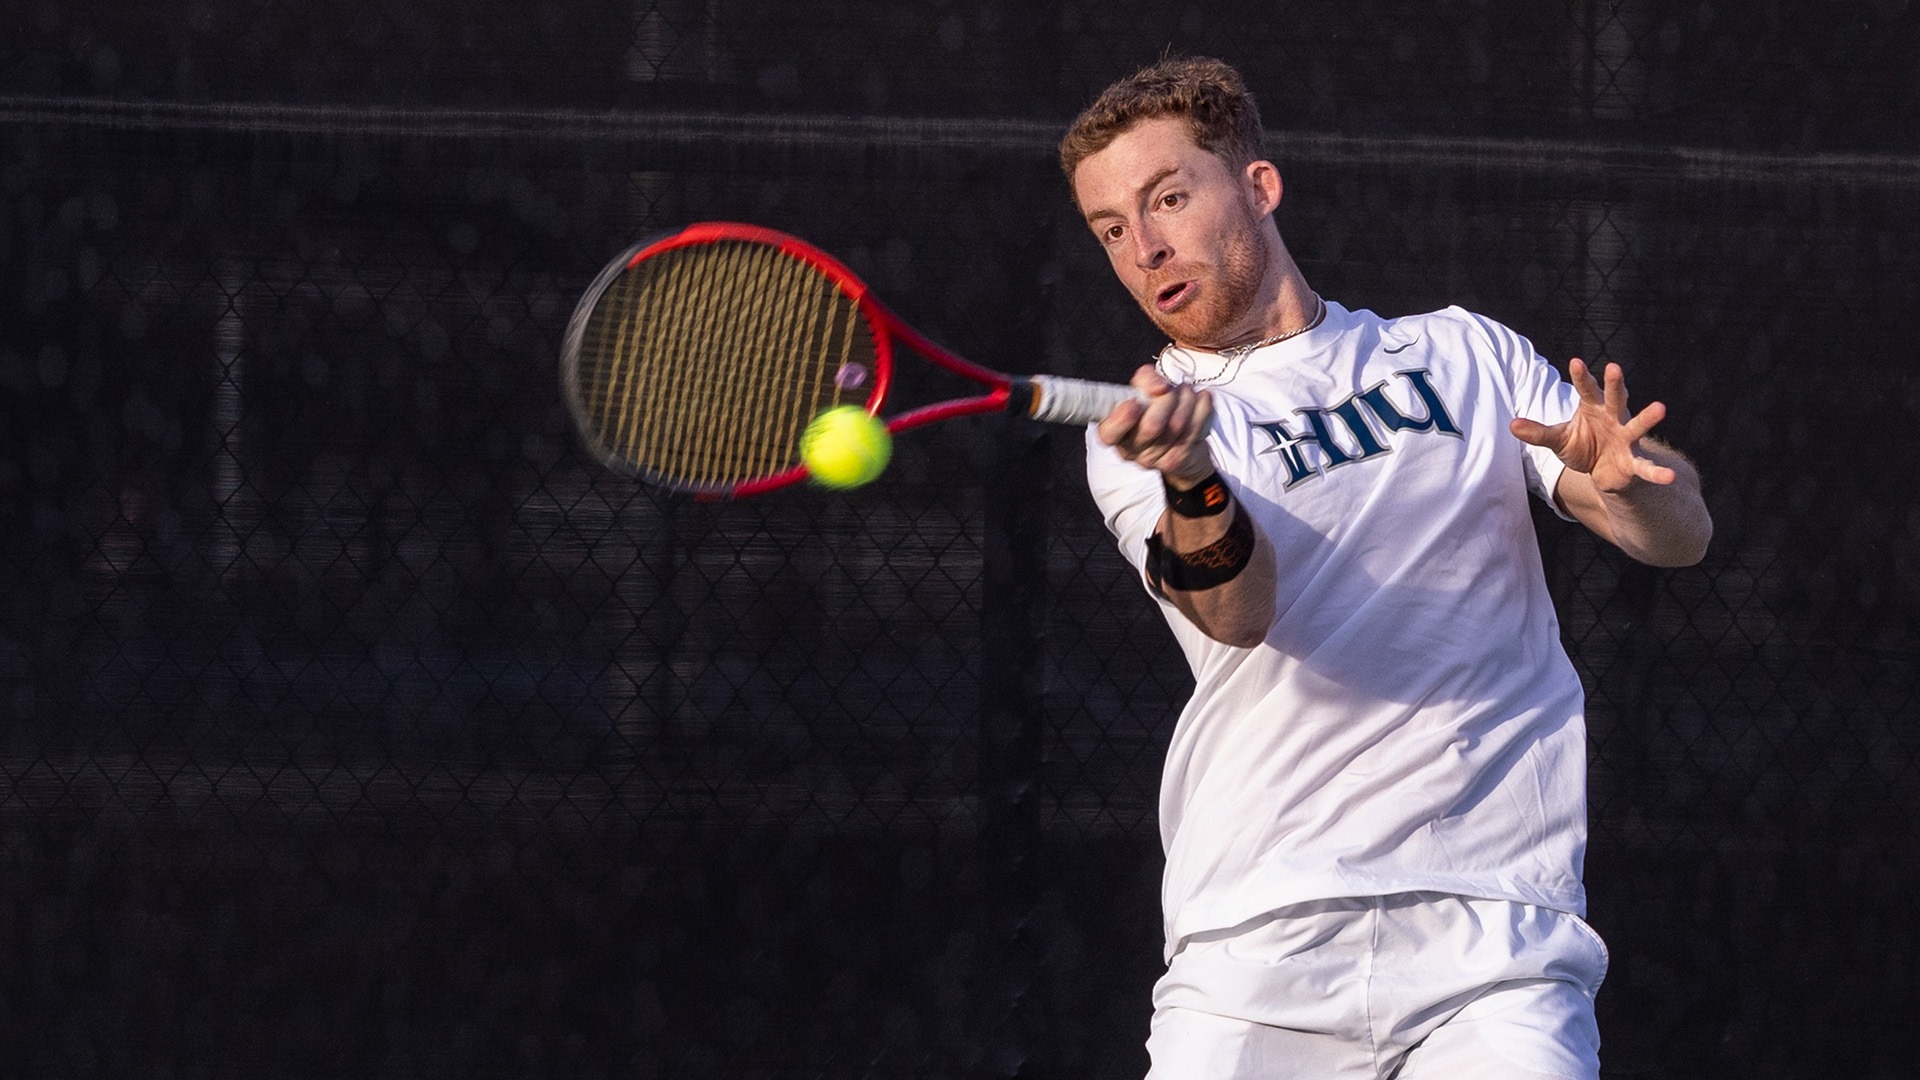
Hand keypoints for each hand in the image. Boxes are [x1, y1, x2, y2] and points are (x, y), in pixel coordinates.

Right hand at [1095, 365, 1215, 486]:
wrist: (1180, 437)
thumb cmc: (1155, 407)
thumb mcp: (1142, 388)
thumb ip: (1145, 379)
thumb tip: (1159, 387)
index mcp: (1113, 431)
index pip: (1109, 432)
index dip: (1122, 419)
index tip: (1135, 404)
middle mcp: (1129, 449)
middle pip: (1151, 426)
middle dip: (1167, 399)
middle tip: (1170, 389)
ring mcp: (1153, 459)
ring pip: (1177, 426)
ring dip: (1187, 400)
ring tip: (1186, 392)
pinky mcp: (1175, 461)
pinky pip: (1195, 430)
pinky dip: (1202, 408)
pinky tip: (1201, 400)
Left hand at [1510, 358, 1675, 493]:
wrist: (1602, 471)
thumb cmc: (1582, 446)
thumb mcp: (1557, 439)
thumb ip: (1537, 432)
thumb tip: (1511, 424)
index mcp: (1594, 408)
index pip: (1586, 390)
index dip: (1581, 377)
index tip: (1574, 362)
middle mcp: (1614, 418)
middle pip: (1615, 398)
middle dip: (1615, 384)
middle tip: (1614, 367)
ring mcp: (1626, 438)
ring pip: (1638, 426)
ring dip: (1648, 418)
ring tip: (1661, 408)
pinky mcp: (1633, 461)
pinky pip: (1646, 467)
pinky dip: (1657, 472)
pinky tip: (1669, 477)